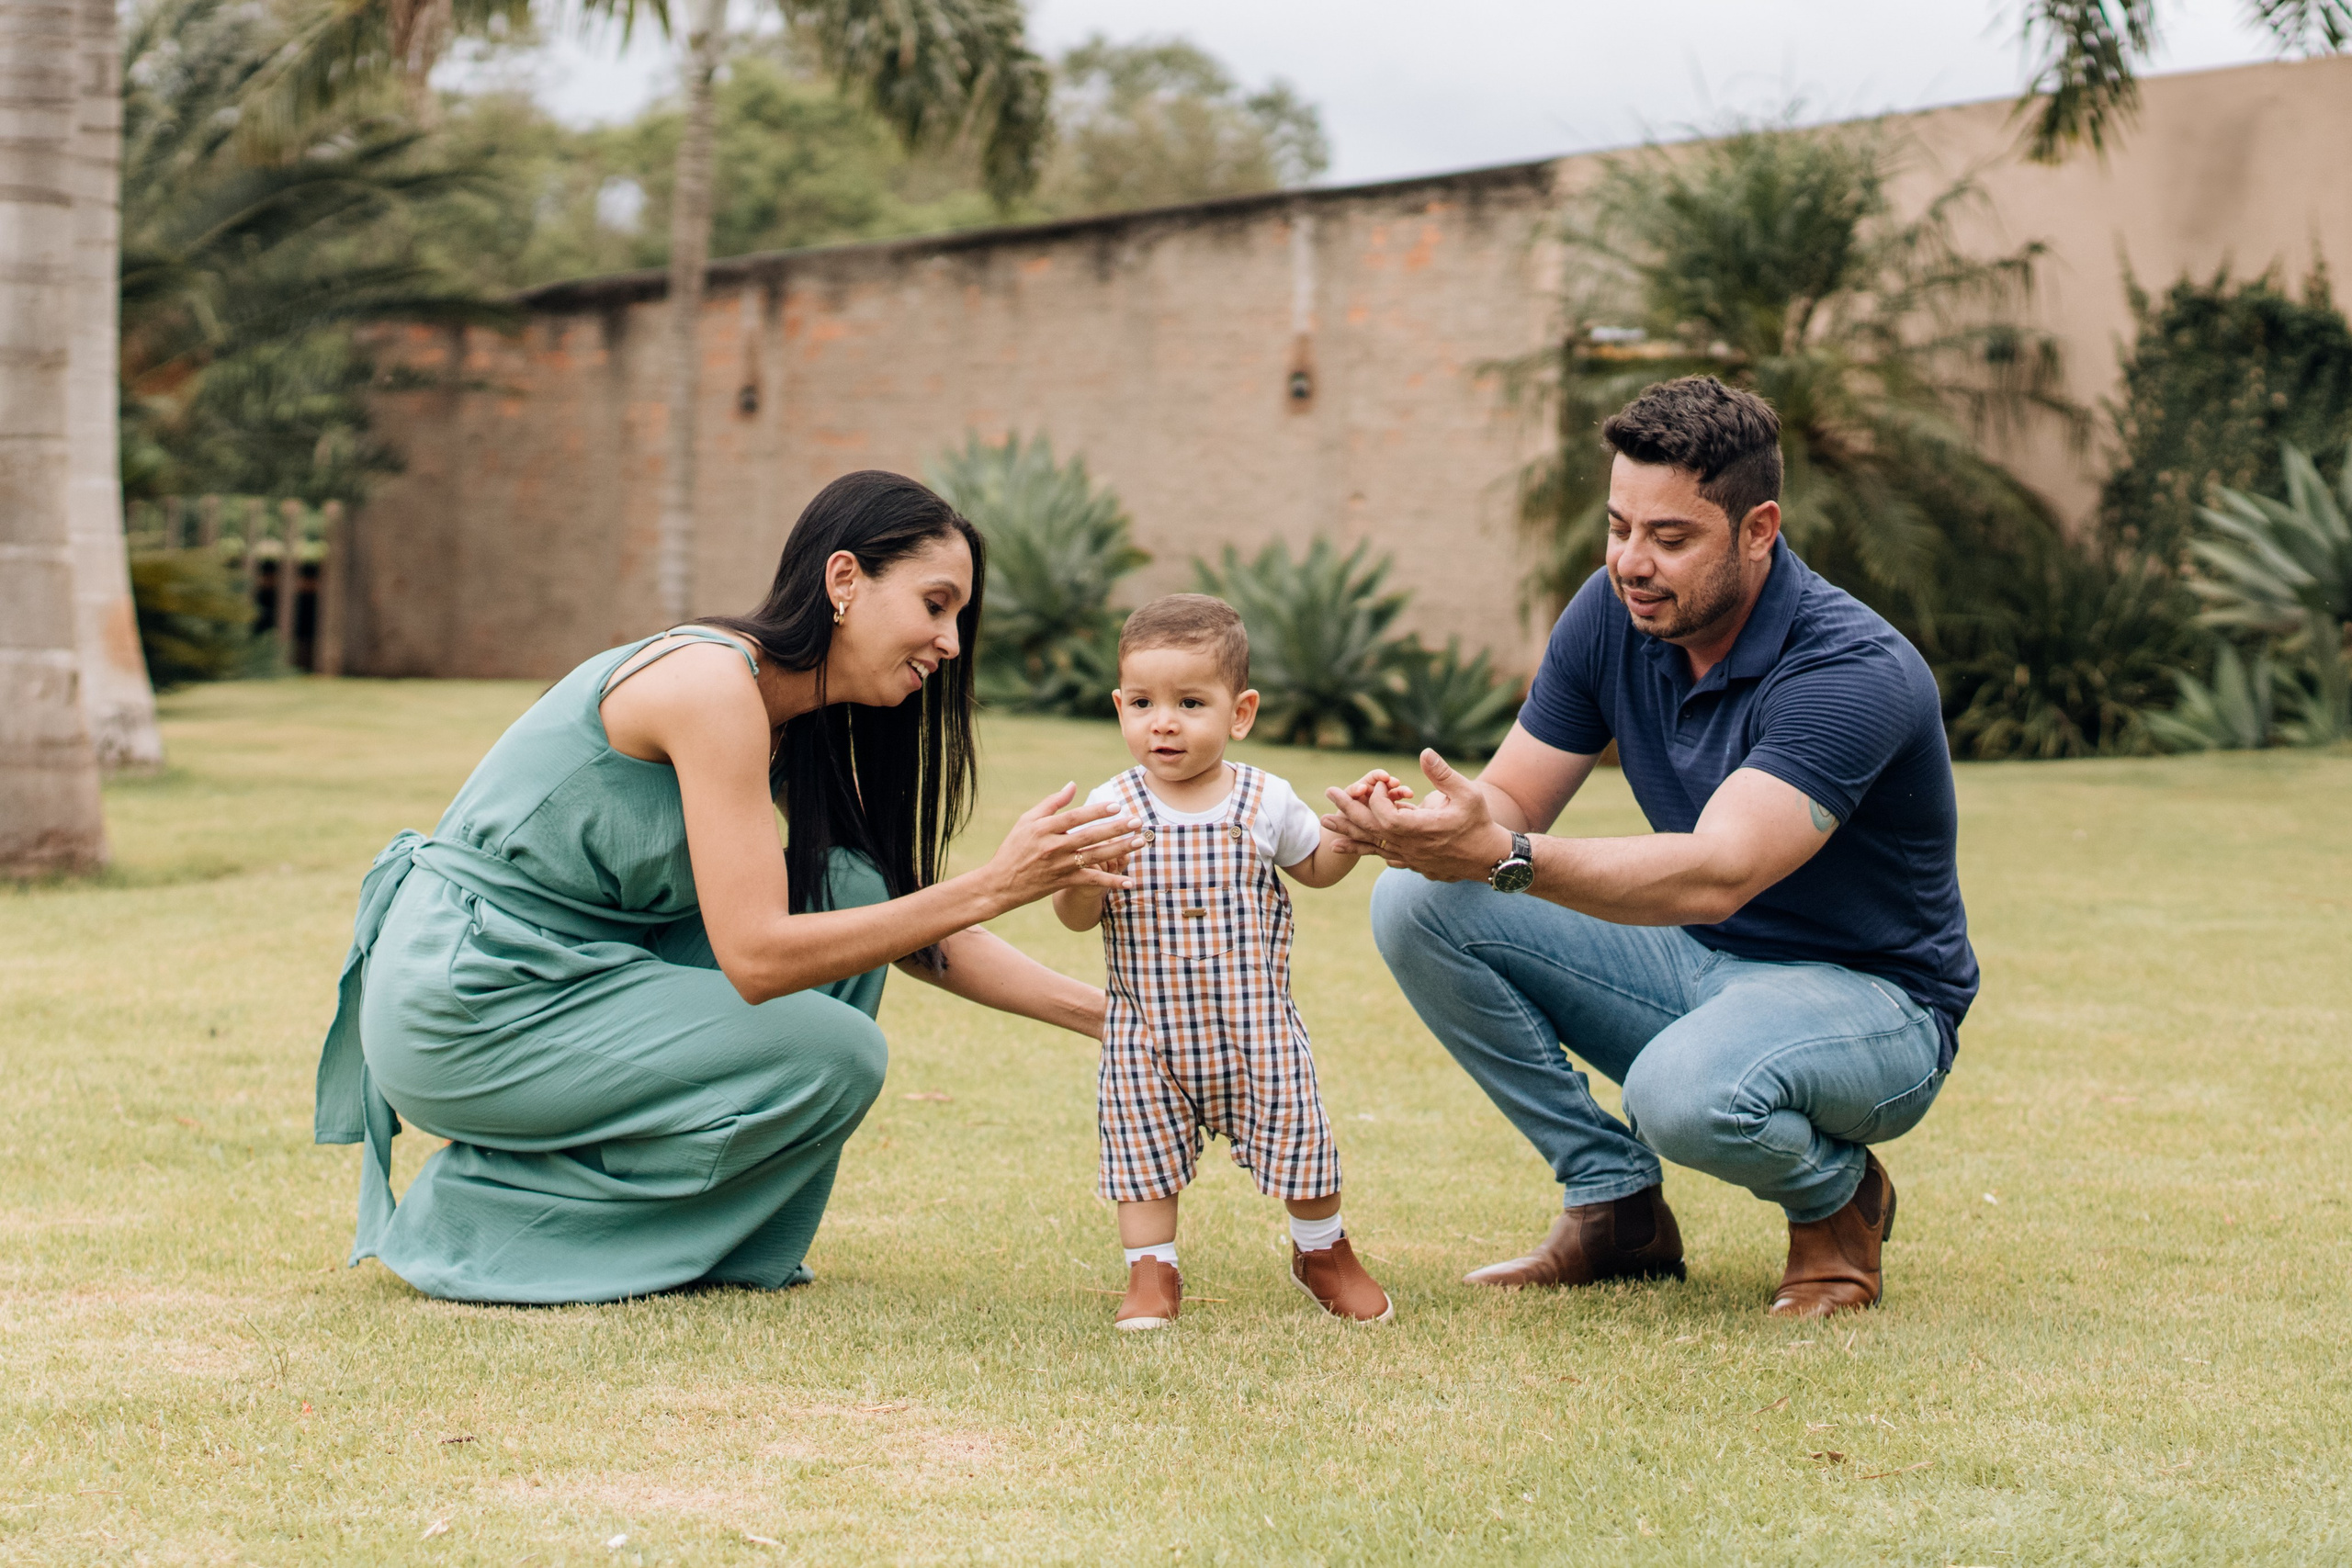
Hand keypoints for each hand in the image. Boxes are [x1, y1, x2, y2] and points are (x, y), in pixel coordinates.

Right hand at [983, 784, 1140, 910]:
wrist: (1000, 883)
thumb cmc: (1014, 848)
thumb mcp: (1026, 821)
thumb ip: (1051, 803)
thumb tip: (1073, 785)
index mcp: (1043, 828)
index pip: (1075, 817)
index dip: (1096, 811)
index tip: (1117, 805)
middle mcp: (1053, 847)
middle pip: (1090, 836)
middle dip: (1115, 829)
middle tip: (1137, 822)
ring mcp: (1059, 866)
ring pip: (1095, 857)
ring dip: (1119, 850)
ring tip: (1139, 842)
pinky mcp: (1063, 882)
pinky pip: (1092, 881)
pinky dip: (1111, 881)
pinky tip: (1129, 881)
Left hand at [1322, 750, 1509, 881]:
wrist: (1489, 859)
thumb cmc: (1480, 823)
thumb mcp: (1467, 794)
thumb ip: (1443, 774)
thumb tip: (1424, 752)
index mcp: (1420, 829)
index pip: (1384, 816)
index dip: (1376, 798)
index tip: (1379, 783)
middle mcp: (1410, 846)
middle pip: (1370, 830)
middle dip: (1348, 811)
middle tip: (1329, 794)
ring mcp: (1409, 857)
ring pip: (1372, 846)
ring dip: (1349, 835)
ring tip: (1326, 829)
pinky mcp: (1412, 863)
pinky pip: (1381, 856)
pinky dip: (1363, 850)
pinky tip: (1349, 847)